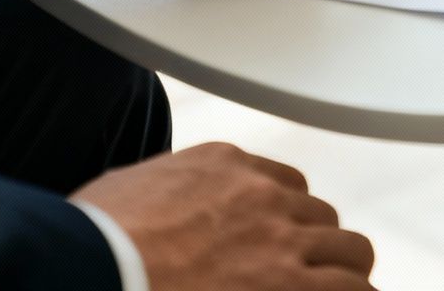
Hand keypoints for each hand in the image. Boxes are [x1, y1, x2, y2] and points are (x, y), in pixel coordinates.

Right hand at [73, 143, 375, 290]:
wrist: (93, 272)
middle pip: (318, 216)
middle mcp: (261, 194)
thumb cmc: (90, 245)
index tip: (276, 242)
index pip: (279, 182)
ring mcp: (282, 240)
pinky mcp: (290, 285)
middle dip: (312, 246)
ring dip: (341, 274)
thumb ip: (159, 194)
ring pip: (349, 250)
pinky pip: (353, 290)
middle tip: (303, 275)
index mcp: (221, 165)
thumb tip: (155, 211)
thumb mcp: (123, 194)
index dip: (282, 219)